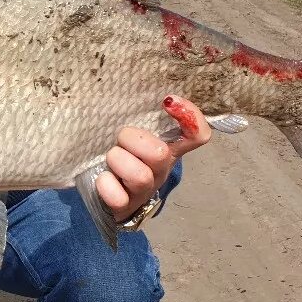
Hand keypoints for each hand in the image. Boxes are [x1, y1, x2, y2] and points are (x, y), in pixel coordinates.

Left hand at [97, 94, 210, 222]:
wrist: (105, 194)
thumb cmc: (122, 154)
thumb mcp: (134, 133)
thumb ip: (143, 116)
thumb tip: (151, 94)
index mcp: (169, 149)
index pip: (198, 135)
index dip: (191, 117)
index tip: (168, 101)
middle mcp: (161, 170)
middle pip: (161, 154)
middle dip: (133, 140)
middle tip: (120, 140)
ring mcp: (144, 191)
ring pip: (139, 176)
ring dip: (118, 161)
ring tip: (110, 159)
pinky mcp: (125, 208)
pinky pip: (117, 197)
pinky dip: (106, 185)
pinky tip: (103, 179)